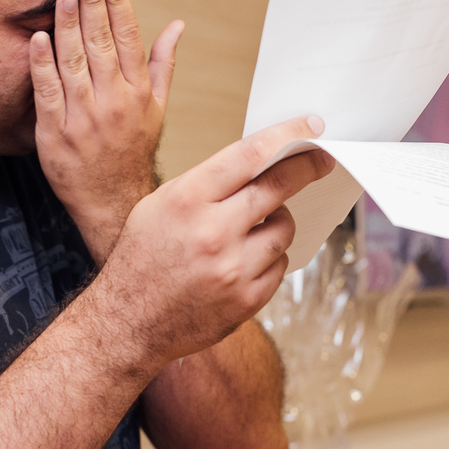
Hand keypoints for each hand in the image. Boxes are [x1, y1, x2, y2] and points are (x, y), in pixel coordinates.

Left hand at [29, 0, 184, 264]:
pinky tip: (38, 38)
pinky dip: (42, 64)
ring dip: (69, 25)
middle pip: (101, 42)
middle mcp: (113, 100)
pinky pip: (48, 92)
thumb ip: (163, 64)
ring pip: (74, 61)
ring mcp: (84, 115)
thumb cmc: (132, 153)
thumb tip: (176, 26)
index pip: (128, 36)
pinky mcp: (56, 131)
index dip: (118, 2)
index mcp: (138, 91)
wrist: (113, 203)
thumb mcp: (157, 109)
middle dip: (94, 2)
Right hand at [93, 116, 334, 365]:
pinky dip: (268, 258)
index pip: (251, 154)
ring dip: (278, 220)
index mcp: (186, 200)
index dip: (288, 135)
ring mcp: (233, 270)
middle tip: (320, 160)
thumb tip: (261, 162)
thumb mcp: (159, 205)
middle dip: (307, 168)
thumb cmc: (141, 258)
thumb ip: (207, 183)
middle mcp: (213, 233)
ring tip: (256, 224)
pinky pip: (279, 266)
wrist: (128, 322)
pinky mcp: (246, 300)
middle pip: (279, 186)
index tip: (312, 127)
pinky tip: (245, 260)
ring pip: (284, 228)